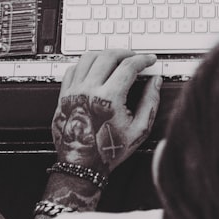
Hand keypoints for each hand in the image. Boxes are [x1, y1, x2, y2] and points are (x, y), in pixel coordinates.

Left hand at [52, 50, 161, 174]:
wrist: (83, 165)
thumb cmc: (109, 151)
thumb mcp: (139, 130)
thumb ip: (151, 102)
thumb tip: (155, 82)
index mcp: (109, 99)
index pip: (129, 66)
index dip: (143, 59)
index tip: (149, 60)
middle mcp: (89, 91)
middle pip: (108, 56)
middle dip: (126, 53)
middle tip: (134, 57)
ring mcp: (74, 92)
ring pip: (89, 58)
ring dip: (105, 54)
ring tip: (115, 60)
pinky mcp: (63, 96)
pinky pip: (73, 69)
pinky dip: (86, 64)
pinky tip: (95, 69)